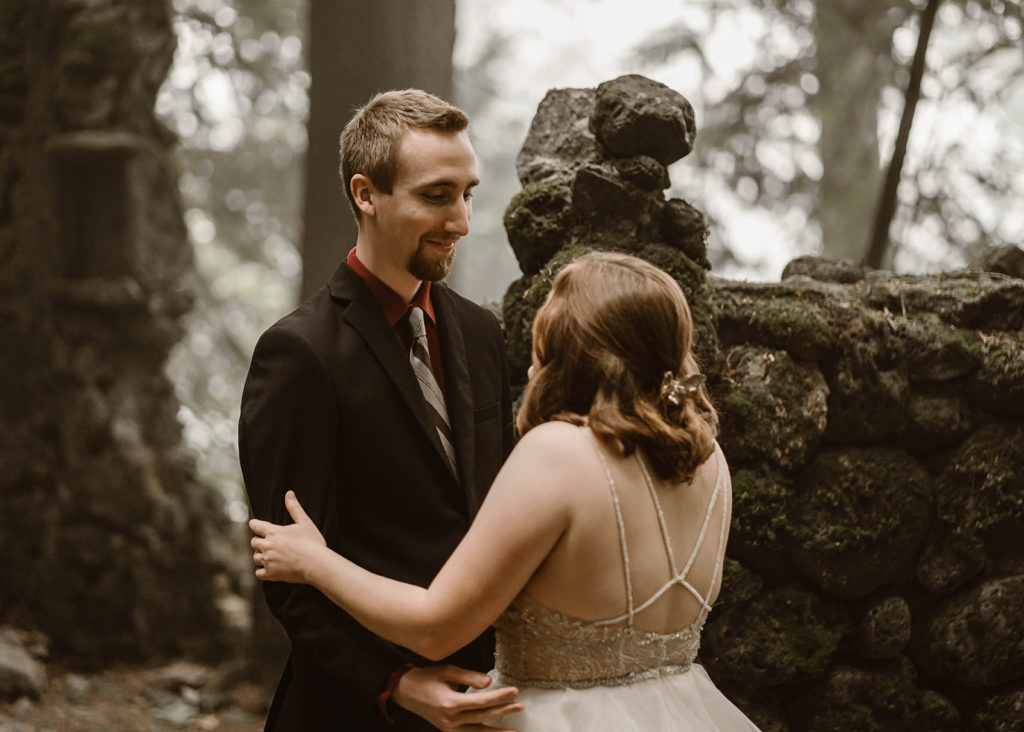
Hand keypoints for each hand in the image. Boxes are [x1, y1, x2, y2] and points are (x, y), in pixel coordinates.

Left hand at [250, 490, 326, 583]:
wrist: (316, 563)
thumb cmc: (312, 542)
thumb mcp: (305, 522)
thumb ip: (294, 508)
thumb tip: (289, 493)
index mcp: (273, 532)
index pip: (255, 525)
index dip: (256, 525)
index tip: (258, 526)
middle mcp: (267, 546)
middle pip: (253, 542)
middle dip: (260, 542)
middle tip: (270, 543)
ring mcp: (268, 561)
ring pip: (255, 558)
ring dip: (261, 556)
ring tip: (272, 556)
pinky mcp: (271, 574)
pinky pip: (258, 573)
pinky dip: (262, 571)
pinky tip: (270, 569)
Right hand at [392, 665, 522, 730]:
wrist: (406, 692)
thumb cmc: (427, 678)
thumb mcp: (448, 671)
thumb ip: (469, 677)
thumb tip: (489, 682)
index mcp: (450, 703)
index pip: (481, 701)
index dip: (500, 697)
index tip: (514, 691)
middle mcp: (450, 719)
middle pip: (483, 717)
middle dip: (503, 711)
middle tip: (520, 706)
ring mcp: (449, 728)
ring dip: (497, 731)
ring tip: (514, 731)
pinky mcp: (448, 730)